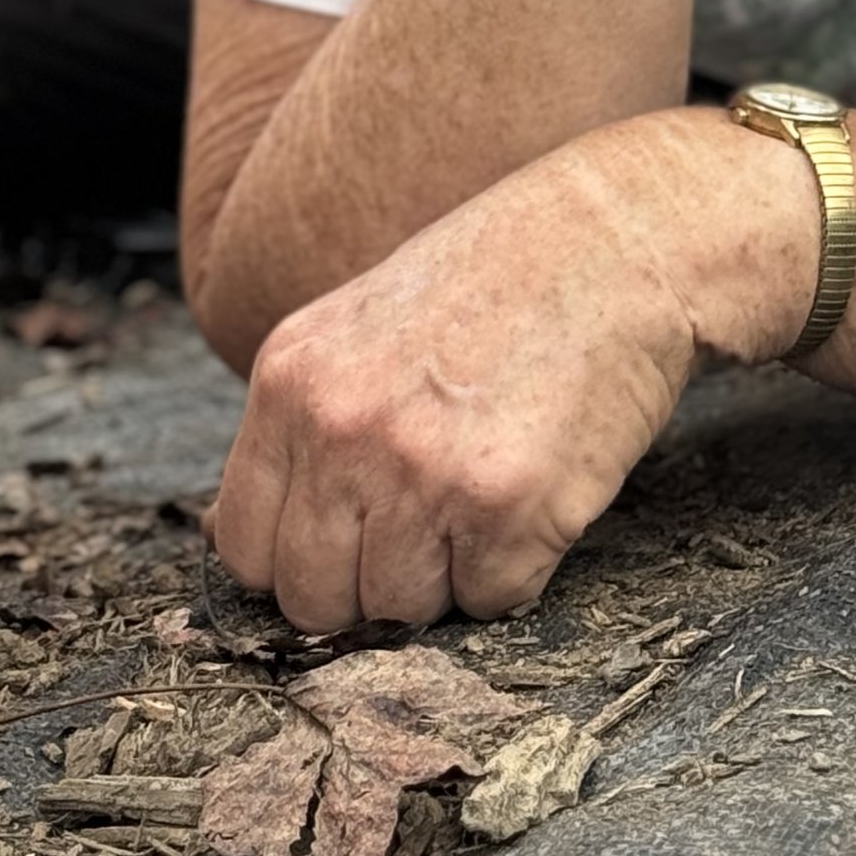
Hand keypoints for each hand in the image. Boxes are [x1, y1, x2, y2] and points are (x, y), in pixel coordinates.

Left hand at [208, 113, 816, 631]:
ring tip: (483, 491)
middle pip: (313, 600)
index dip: (295, 565)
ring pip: (401, 612)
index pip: (242, 546)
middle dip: (367, 589)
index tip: (342, 550)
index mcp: (289, 381)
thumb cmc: (492, 284)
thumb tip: (244, 537)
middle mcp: (341, 429)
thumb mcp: (355, 329)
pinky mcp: (508, 508)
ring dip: (447, 577)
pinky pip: (492, 601)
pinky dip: (517, 568)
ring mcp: (421, 472)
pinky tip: (533, 489)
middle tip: (424, 530)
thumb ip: (304, 425)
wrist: (613, 243)